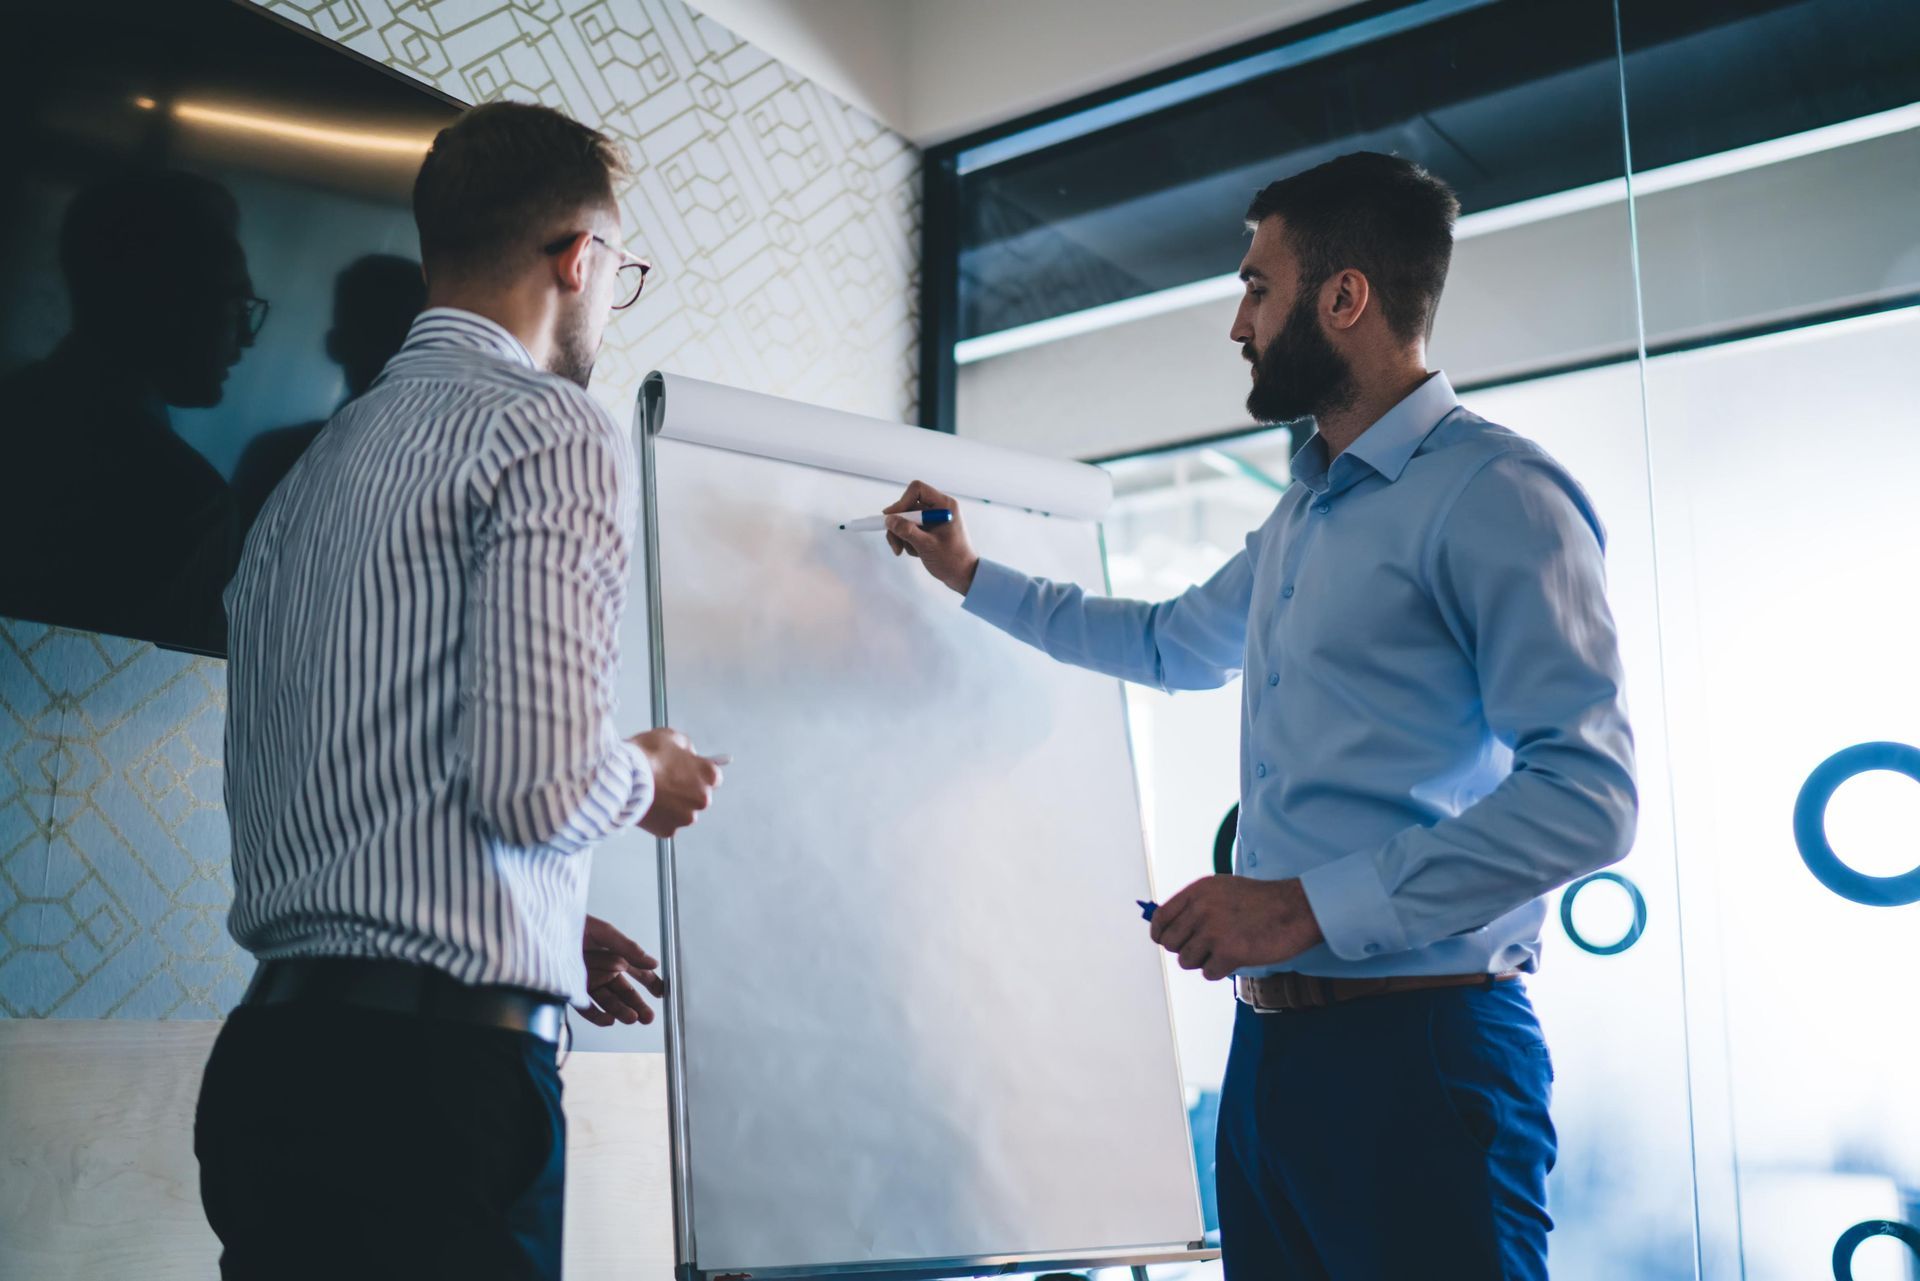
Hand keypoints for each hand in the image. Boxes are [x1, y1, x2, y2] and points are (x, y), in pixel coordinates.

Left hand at [577, 913, 666, 1026]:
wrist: (542, 929)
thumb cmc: (572, 924)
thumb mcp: (605, 932)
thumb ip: (629, 948)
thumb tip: (653, 962)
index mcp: (616, 956)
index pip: (639, 973)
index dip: (652, 984)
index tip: (663, 994)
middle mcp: (604, 971)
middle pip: (625, 992)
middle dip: (638, 1005)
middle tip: (648, 1017)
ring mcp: (589, 982)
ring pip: (609, 1002)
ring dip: (622, 1011)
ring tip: (632, 1018)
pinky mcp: (573, 992)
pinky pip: (587, 1009)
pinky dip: (598, 1016)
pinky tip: (609, 1020)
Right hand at [632, 728, 722, 837]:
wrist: (621, 776)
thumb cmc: (645, 756)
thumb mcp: (671, 737)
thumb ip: (686, 748)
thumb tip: (688, 754)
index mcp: (709, 775)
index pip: (713, 778)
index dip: (697, 773)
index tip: (688, 772)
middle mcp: (702, 799)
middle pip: (699, 796)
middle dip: (685, 790)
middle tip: (666, 782)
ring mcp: (685, 817)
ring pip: (683, 812)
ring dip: (673, 805)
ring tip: (654, 793)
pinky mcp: (668, 830)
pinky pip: (667, 823)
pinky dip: (659, 817)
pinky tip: (648, 804)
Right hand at [883, 479, 978, 594]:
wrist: (963, 576)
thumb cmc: (952, 560)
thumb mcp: (927, 546)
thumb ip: (907, 531)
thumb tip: (889, 520)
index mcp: (945, 506)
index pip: (917, 490)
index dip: (902, 502)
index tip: (891, 519)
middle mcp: (939, 508)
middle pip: (908, 506)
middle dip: (899, 526)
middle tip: (895, 545)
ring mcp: (933, 519)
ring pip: (906, 519)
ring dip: (901, 536)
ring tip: (906, 552)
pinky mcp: (929, 529)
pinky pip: (910, 529)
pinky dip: (907, 541)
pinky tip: (916, 553)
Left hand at [1149, 875, 1324, 981]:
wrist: (1296, 909)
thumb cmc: (1261, 901)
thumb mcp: (1222, 889)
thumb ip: (1195, 904)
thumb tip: (1166, 925)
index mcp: (1198, 891)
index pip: (1161, 917)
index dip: (1160, 933)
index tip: (1165, 941)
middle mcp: (1201, 909)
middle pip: (1170, 943)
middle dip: (1184, 949)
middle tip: (1204, 949)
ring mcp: (1214, 931)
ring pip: (1186, 961)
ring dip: (1203, 961)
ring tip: (1223, 952)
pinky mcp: (1229, 953)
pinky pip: (1207, 973)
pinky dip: (1219, 971)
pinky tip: (1234, 960)